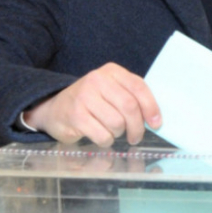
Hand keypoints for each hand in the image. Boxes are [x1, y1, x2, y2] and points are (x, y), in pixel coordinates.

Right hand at [22, 62, 160, 146]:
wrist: (55, 108)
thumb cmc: (91, 101)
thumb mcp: (111, 91)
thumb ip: (131, 97)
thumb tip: (155, 118)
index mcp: (111, 71)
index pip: (138, 87)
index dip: (151, 107)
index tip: (157, 123)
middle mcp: (97, 80)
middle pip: (129, 107)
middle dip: (137, 126)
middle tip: (136, 137)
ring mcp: (84, 97)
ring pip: (117, 123)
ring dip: (119, 133)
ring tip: (112, 132)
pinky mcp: (75, 115)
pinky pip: (103, 135)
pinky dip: (106, 140)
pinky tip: (101, 136)